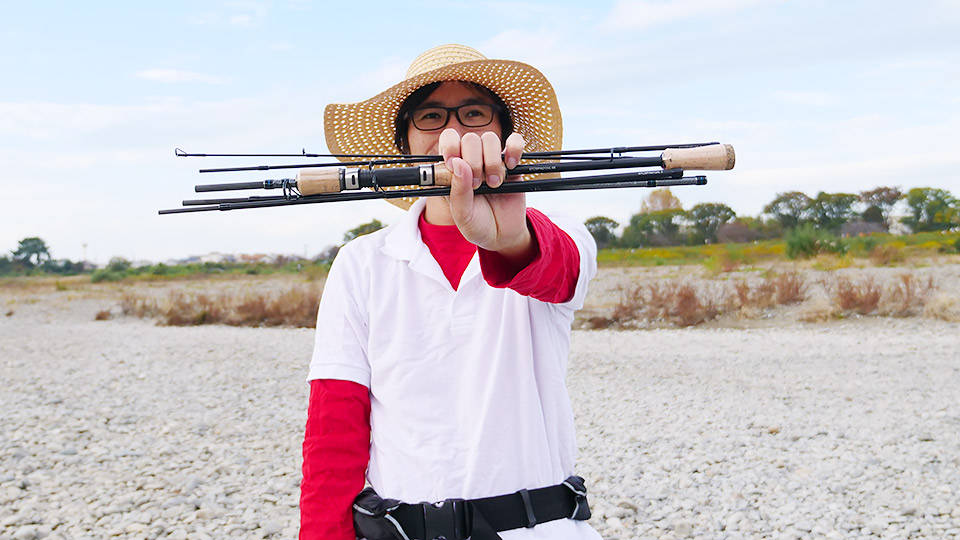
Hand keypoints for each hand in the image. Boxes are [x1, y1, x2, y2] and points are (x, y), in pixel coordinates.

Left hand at [439, 128, 531, 256]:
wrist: (502, 236)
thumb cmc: (478, 225)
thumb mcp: (462, 214)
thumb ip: (458, 190)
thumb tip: (458, 163)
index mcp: (453, 169)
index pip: (449, 140)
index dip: (451, 146)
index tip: (453, 164)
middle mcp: (471, 160)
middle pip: (470, 139)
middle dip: (474, 161)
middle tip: (477, 185)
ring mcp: (492, 160)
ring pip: (490, 138)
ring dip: (492, 161)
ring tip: (494, 184)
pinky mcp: (512, 162)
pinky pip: (515, 141)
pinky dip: (514, 149)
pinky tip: (511, 166)